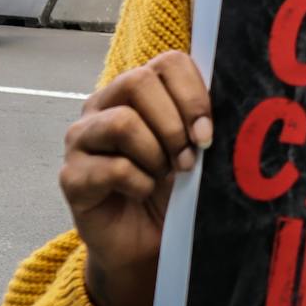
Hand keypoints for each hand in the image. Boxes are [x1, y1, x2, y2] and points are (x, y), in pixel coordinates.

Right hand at [59, 50, 212, 305]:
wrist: (146, 244)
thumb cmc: (173, 189)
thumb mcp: (194, 148)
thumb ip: (204, 119)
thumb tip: (234, 101)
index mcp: (136, 90)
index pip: (168, 62)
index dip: (194, 95)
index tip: (207, 132)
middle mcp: (102, 106)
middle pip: (138, 82)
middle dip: (174, 124)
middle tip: (187, 159)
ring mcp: (81, 140)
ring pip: (122, 122)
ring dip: (156, 154)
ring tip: (165, 175)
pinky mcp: (72, 177)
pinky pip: (113, 168)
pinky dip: (139, 184)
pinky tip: (143, 193)